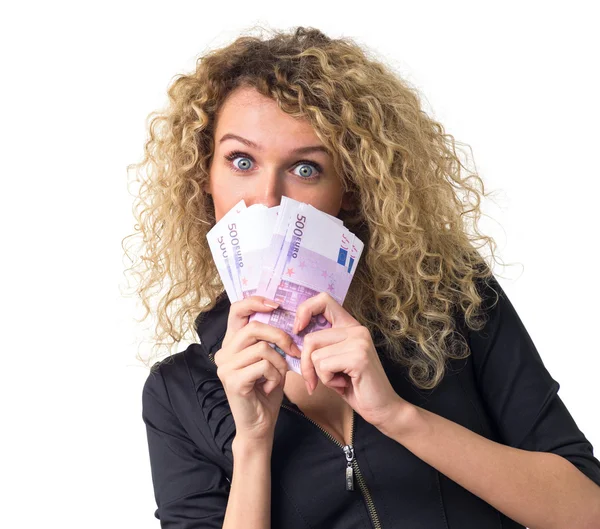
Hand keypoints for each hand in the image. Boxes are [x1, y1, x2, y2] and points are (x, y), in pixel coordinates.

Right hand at [214, 295, 300, 442]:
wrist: (259, 425)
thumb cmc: (267, 391)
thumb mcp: (272, 360)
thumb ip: (272, 341)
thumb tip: (288, 320)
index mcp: (231, 343)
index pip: (237, 310)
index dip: (256, 301)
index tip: (276, 305)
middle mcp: (224, 352)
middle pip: (254, 327)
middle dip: (280, 336)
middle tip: (294, 350)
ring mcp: (225, 366)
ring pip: (262, 348)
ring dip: (280, 362)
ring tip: (278, 376)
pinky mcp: (232, 380)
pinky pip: (263, 366)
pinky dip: (275, 376)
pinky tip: (270, 387)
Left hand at [293, 292, 410, 428]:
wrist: (382, 408)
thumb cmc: (355, 386)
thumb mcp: (334, 360)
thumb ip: (320, 345)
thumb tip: (292, 337)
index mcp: (350, 326)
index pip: (323, 299)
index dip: (305, 310)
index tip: (298, 329)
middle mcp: (356, 329)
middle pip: (310, 338)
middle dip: (306, 364)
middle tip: (314, 380)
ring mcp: (358, 341)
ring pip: (315, 354)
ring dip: (319, 375)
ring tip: (338, 380)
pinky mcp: (358, 356)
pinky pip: (323, 367)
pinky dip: (327, 381)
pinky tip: (344, 385)